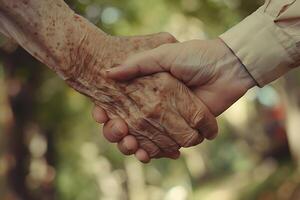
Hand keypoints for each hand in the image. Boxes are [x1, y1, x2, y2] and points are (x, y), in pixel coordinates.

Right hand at [93, 38, 255, 161]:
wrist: (226, 66)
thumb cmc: (194, 56)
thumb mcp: (163, 53)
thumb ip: (138, 63)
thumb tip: (109, 73)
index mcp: (148, 88)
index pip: (122, 104)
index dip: (109, 112)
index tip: (101, 115)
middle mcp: (156, 106)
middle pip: (129, 125)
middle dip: (118, 132)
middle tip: (117, 130)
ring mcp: (169, 118)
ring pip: (144, 138)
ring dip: (133, 145)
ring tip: (128, 144)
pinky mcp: (184, 128)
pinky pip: (165, 145)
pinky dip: (154, 152)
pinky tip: (144, 154)